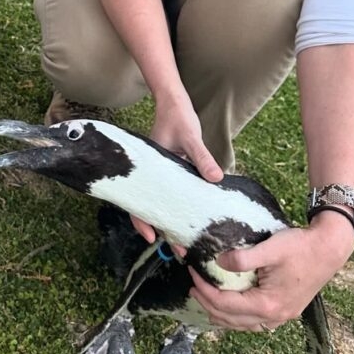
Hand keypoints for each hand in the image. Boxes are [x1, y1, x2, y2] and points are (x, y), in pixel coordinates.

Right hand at [129, 92, 223, 240]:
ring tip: (187, 241)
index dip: (141, 222)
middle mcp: (152, 175)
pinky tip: (193, 217)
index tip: (153, 238)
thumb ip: (202, 157)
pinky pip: (173, 193)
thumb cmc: (178, 117)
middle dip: (163, 231)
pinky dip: (180, 207)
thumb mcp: (191, 137)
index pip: (137, 201)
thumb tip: (216, 179)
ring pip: (161, 203)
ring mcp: (162, 175)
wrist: (174, 102)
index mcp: (149, 169)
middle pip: (151, 208)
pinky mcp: (173, 171)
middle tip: (180, 250)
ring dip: (171, 221)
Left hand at [187, 213, 353, 330]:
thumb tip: (218, 262)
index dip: (205, 290)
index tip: (193, 273)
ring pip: (242, 325)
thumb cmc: (300, 247)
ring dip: (221, 313)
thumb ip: (243, 258)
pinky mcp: (285, 310)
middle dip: (208, 304)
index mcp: (268, 304)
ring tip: (205, 298)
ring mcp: (281, 317)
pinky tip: (230, 306)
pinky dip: (237, 316)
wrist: (329, 249)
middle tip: (193, 286)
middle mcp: (275, 317)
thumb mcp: (270, 248)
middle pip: (231, 319)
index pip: (225, 305)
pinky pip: (254, 321)